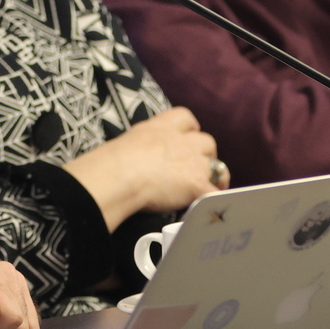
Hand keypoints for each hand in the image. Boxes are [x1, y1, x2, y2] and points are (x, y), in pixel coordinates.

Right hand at [63, 107, 221, 229]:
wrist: (118, 175)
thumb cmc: (111, 163)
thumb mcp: (126, 143)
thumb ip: (140, 147)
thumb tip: (135, 160)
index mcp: (161, 127)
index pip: (185, 118)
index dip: (190, 130)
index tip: (187, 138)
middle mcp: (180, 141)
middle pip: (207, 141)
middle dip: (205, 155)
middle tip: (196, 168)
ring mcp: (192, 162)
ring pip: (217, 166)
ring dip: (214, 177)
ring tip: (209, 189)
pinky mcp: (196, 184)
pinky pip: (215, 193)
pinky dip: (215, 202)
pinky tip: (212, 210)